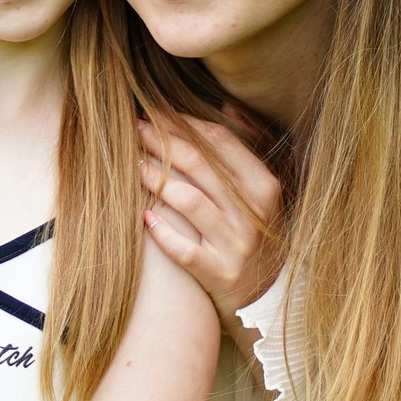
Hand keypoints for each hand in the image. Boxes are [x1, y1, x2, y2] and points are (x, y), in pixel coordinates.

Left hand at [136, 112, 284, 315]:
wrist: (267, 294)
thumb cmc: (256, 233)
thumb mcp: (262, 193)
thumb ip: (244, 151)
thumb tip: (226, 107)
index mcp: (264, 187)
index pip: (221, 142)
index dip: (185, 124)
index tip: (157, 113)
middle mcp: (252, 214)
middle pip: (199, 166)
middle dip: (162, 143)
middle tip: (135, 129)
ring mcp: (237, 245)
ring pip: (189, 202)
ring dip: (156, 180)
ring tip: (133, 165)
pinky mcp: (219, 273)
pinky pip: (185, 250)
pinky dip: (163, 232)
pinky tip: (144, 215)